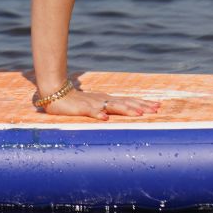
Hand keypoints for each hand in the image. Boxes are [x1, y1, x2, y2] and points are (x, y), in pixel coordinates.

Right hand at [38, 89, 162, 120]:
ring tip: (138, 114)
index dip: (143, 103)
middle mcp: (103, 100)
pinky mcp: (81, 108)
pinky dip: (98, 114)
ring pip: (112, 106)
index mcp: (107, 99)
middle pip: (126, 102)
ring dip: (126, 109)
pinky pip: (91, 111)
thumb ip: (106, 109)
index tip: (158, 106)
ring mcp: (93, 103)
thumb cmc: (75, 102)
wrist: (55, 94)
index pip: (129, 101)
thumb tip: (118, 116)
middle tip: (156, 109)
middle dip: (141, 106)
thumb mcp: (94, 105)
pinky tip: (105, 118)